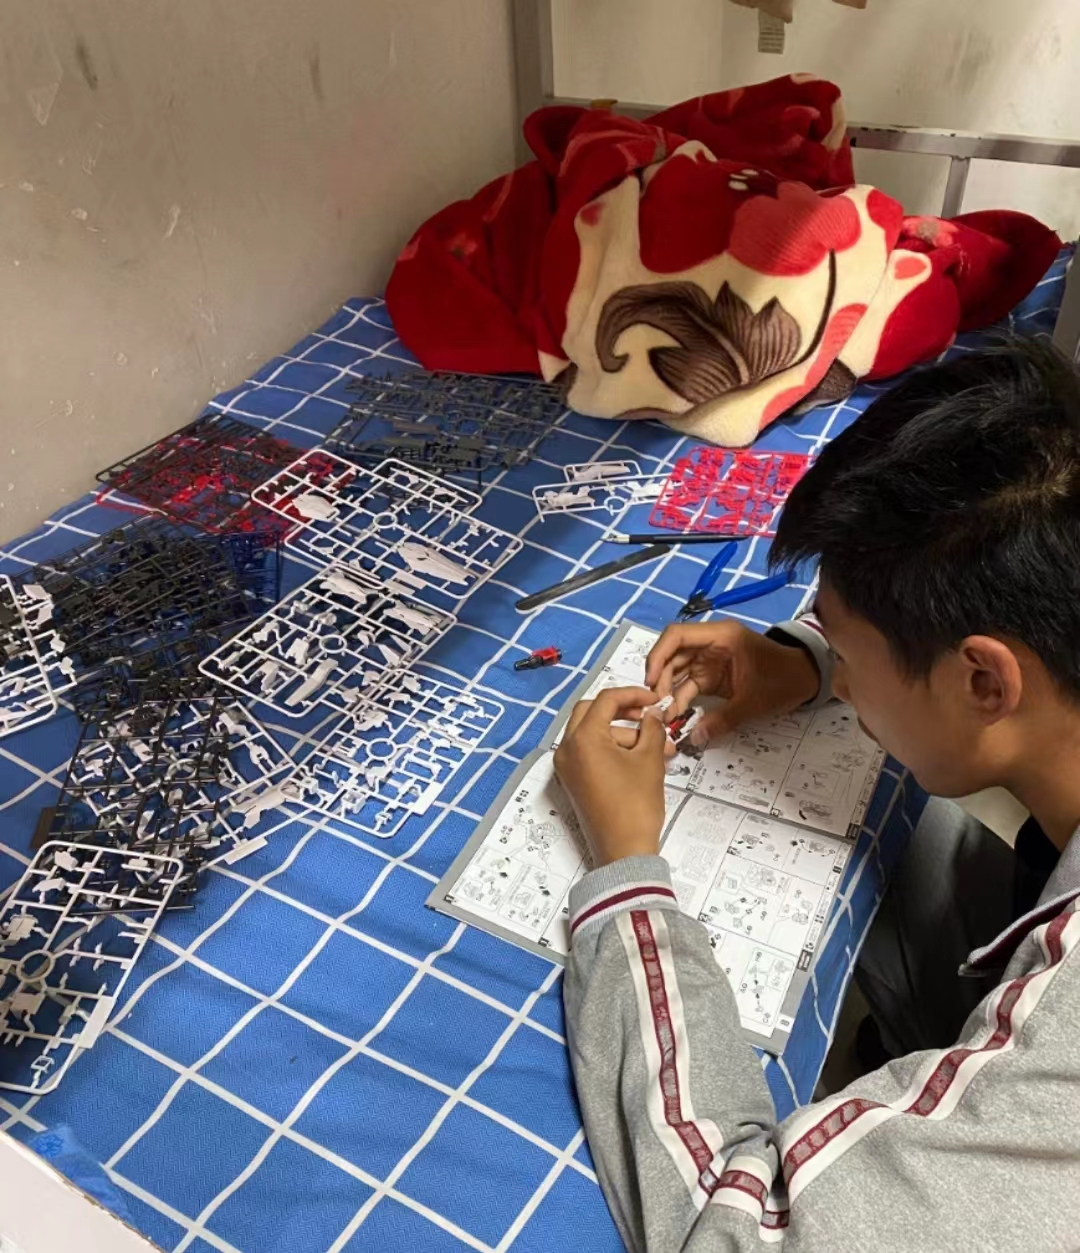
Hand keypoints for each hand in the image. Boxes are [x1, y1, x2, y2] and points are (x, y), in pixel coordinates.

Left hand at [553, 686, 666, 866]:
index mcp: (583, 738)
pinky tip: (641, 758)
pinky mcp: (572, 780)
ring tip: (659, 749)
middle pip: (592, 712)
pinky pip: (589, 752)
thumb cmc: (636, 805)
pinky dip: (612, 749)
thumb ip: (652, 728)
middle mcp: (567, 748)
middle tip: (649, 716)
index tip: (655, 700)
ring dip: (624, 735)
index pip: (606, 701)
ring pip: (593, 733)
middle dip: (623, 711)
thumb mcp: (650, 759)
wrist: (624, 852)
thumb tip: (653, 712)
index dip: (634, 695)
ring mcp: (566, 766)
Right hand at [646, 621, 818, 745]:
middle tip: (656, 705)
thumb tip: (695, 738)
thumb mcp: (754, 702)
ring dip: (667, 690)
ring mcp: (709, 659)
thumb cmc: (783, 681)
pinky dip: (679, 697)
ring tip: (662, 713)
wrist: (805, 680)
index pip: (677, 635)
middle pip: (672, 654)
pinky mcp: (712, 675)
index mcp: (721, 637)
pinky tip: (673, 714)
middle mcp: (710, 644)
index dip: (658, 655)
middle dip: (660, 678)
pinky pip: (688, 684)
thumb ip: (723, 720)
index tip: (651, 681)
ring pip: (676, 670)